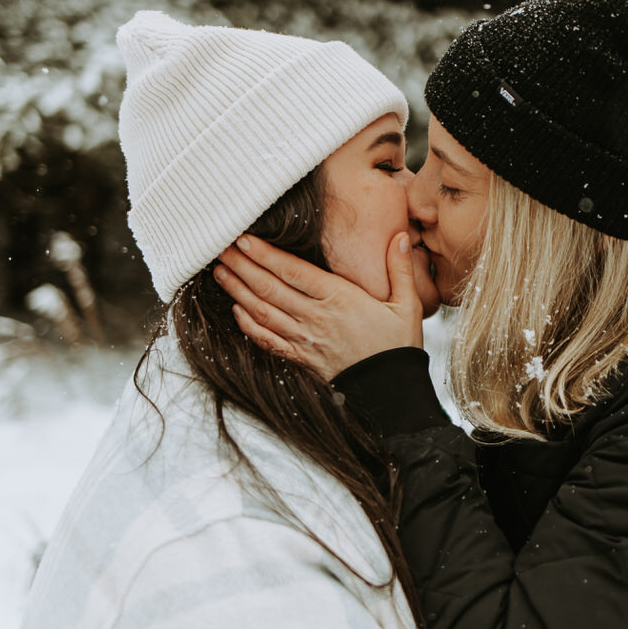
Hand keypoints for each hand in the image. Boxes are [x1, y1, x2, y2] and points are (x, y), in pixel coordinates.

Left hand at [214, 232, 423, 379]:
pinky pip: (267, 339)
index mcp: (339, 299)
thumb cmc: (397, 347)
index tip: (245, 238)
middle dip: (242, 265)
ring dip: (237, 290)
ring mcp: (304, 339)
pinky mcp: (300, 357)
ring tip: (220, 271)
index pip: (293, 271)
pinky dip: (248, 324)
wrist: (390, 393)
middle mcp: (315, 318)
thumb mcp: (407, 305)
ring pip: (262, 311)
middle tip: (220, 247)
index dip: (266, 254)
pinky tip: (236, 309)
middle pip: (269, 287)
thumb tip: (401, 235)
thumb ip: (400, 268)